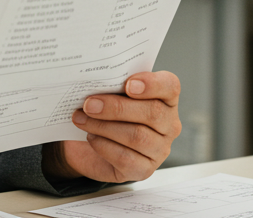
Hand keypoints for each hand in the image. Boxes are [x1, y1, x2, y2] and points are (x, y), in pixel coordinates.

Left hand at [44, 71, 181, 182]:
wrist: (90, 146)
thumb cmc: (106, 113)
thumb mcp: (111, 94)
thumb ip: (112, 86)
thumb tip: (95, 82)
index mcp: (165, 99)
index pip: (170, 86)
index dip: (152, 84)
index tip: (127, 84)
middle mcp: (168, 125)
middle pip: (152, 113)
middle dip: (117, 107)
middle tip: (89, 104)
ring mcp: (159, 150)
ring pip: (138, 136)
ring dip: (104, 126)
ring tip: (82, 119)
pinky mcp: (144, 170)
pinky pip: (126, 158)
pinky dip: (103, 145)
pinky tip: (91, 137)